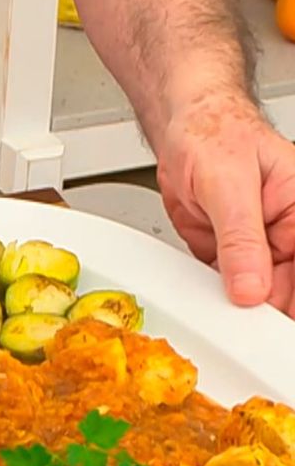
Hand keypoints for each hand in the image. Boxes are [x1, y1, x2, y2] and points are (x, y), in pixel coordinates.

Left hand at [156, 92, 294, 317]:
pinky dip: (219, 302)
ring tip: (232, 326)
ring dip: (243, 311)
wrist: (182, 129)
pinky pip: (228, 288)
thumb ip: (241, 239)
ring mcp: (259, 246)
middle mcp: (288, 230)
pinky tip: (213, 310)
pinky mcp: (230, 255)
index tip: (279, 324)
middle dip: (271, 313)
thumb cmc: (213, 135)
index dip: (292, 299)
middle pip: (289, 289)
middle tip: (251, 335)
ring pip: (260, 295)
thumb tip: (251, 289)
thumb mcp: (228, 185)